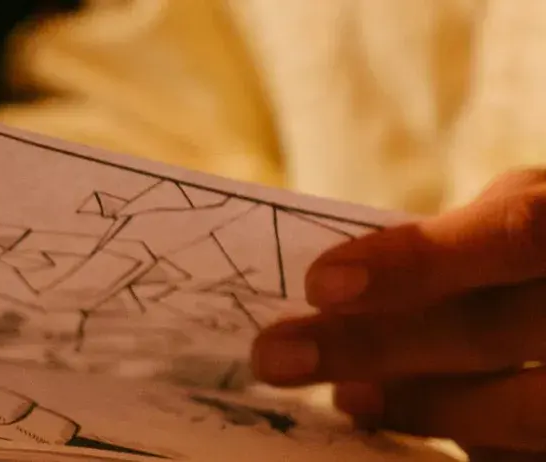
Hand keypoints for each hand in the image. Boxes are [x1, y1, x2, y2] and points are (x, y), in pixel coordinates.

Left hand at [251, 169, 545, 455]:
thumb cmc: (531, 257)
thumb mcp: (504, 223)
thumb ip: (439, 250)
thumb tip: (326, 299)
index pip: (516, 233)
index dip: (418, 261)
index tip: (318, 285)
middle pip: (493, 331)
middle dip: (374, 347)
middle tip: (275, 358)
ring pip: (522, 411)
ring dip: (414, 406)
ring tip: (346, 397)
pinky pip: (523, 453)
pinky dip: (461, 442)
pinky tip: (401, 426)